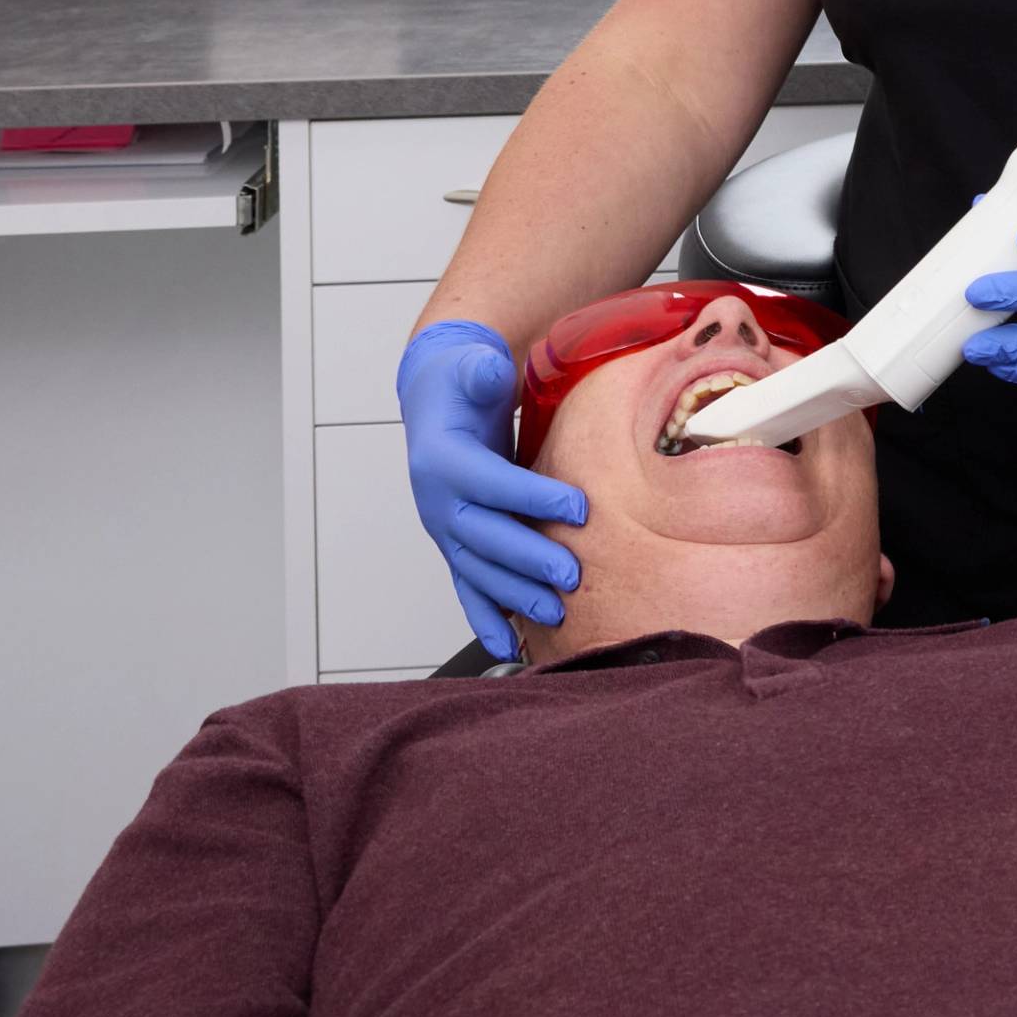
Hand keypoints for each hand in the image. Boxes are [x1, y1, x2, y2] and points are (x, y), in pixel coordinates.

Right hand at [395, 320, 586, 661]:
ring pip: (479, 569)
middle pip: (484, 536)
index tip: (579, 508)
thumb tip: (489, 369)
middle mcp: (437, 501)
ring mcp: (446, 528)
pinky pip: (469, 588)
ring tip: (556, 614)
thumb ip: (480, 371)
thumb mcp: (470, 366)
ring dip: (515, 596)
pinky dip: (487, 619)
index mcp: (441, 459)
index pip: (490, 482)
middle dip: (527, 559)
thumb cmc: (463, 384)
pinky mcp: (458, 544)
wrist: (438, 401)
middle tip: (572, 576)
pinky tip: (509, 650)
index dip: (532, 496)